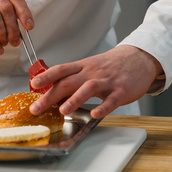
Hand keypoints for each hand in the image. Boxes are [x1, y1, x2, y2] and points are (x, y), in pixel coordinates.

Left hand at [28, 44, 163, 118]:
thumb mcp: (90, 66)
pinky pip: (111, 100)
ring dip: (74, 99)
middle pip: (68, 82)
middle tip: (36, 108)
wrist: (139, 57)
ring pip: (88, 88)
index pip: (60, 70)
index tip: (32, 84)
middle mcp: (91, 73)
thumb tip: (53, 89)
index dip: (45, 76)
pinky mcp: (121, 90)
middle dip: (50, 95)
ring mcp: (106, 81)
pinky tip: (95, 114)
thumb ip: (73, 77)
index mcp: (82, 67)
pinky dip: (103, 107)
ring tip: (63, 111)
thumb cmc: (111, 65)